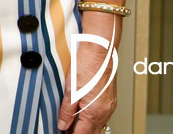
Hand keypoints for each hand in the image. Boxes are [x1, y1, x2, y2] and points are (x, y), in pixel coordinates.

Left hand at [57, 14, 119, 131]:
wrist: (101, 48)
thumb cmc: (89, 64)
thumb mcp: (71, 89)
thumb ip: (67, 110)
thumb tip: (63, 125)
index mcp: (95, 112)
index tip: (62, 133)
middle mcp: (105, 110)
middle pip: (93, 132)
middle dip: (79, 133)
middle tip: (66, 130)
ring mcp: (109, 104)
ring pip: (98, 124)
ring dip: (86, 126)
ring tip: (71, 124)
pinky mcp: (110, 97)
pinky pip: (101, 114)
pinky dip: (91, 117)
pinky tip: (83, 112)